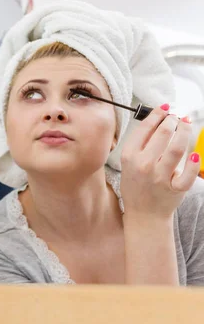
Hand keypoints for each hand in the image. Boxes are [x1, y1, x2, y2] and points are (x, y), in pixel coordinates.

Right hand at [120, 103, 199, 219]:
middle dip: (173, 121)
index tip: (165, 108)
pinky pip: (188, 172)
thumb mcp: (128, 164)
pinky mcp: (175, 188)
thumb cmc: (136, 186)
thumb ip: (139, 144)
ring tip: (187, 125)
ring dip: (185, 132)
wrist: (144, 214)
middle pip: (163, 134)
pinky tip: (194, 154)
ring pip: (177, 148)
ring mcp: (160, 177)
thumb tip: (156, 120)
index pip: (145, 128)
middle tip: (177, 117)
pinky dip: (193, 162)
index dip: (157, 114)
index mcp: (130, 156)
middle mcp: (144, 165)